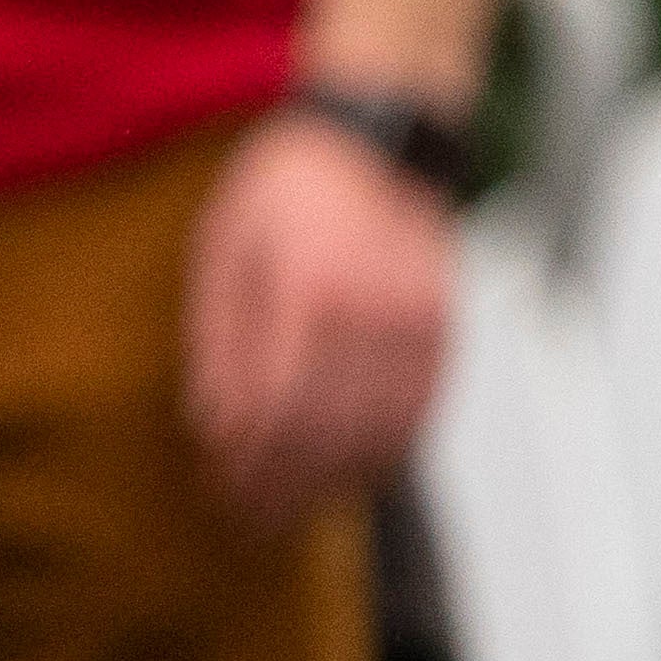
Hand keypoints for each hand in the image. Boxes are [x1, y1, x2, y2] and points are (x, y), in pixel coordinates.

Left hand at [184, 104, 457, 525]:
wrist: (371, 141)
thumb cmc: (282, 193)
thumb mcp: (223, 256)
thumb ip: (221, 346)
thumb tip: (217, 429)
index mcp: (308, 291)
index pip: (276, 409)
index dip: (251, 462)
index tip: (226, 491)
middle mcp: (371, 310)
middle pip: (328, 432)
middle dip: (288, 486)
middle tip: (256, 519)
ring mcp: (417, 321)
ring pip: (379, 432)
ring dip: (335, 482)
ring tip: (298, 508)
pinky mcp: (444, 326)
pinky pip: (418, 410)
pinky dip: (384, 452)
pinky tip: (352, 474)